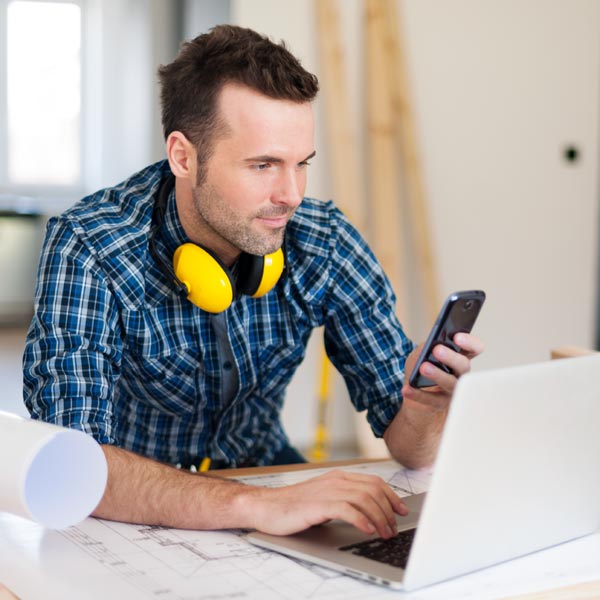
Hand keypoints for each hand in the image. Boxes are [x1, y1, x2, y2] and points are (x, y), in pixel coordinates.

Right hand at [243, 469, 407, 537]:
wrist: (267, 507)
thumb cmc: (294, 507)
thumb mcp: (325, 500)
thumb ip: (345, 501)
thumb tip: (369, 514)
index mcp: (339, 477)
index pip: (374, 482)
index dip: (391, 496)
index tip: (401, 511)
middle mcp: (336, 480)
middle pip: (373, 490)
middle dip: (388, 510)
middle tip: (393, 529)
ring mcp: (327, 490)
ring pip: (364, 499)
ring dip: (379, 518)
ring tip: (384, 533)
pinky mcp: (318, 504)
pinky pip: (347, 509)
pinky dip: (361, 519)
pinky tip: (367, 530)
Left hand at [402, 333, 483, 413]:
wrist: (414, 389)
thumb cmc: (422, 364)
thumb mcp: (422, 351)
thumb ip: (427, 347)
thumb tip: (429, 347)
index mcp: (460, 356)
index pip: (474, 348)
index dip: (469, 343)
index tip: (457, 337)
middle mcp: (461, 374)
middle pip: (463, 366)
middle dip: (451, 357)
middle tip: (437, 350)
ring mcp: (453, 391)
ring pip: (451, 384)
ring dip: (438, 375)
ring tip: (423, 367)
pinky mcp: (440, 404)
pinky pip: (431, 401)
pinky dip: (418, 394)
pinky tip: (406, 389)